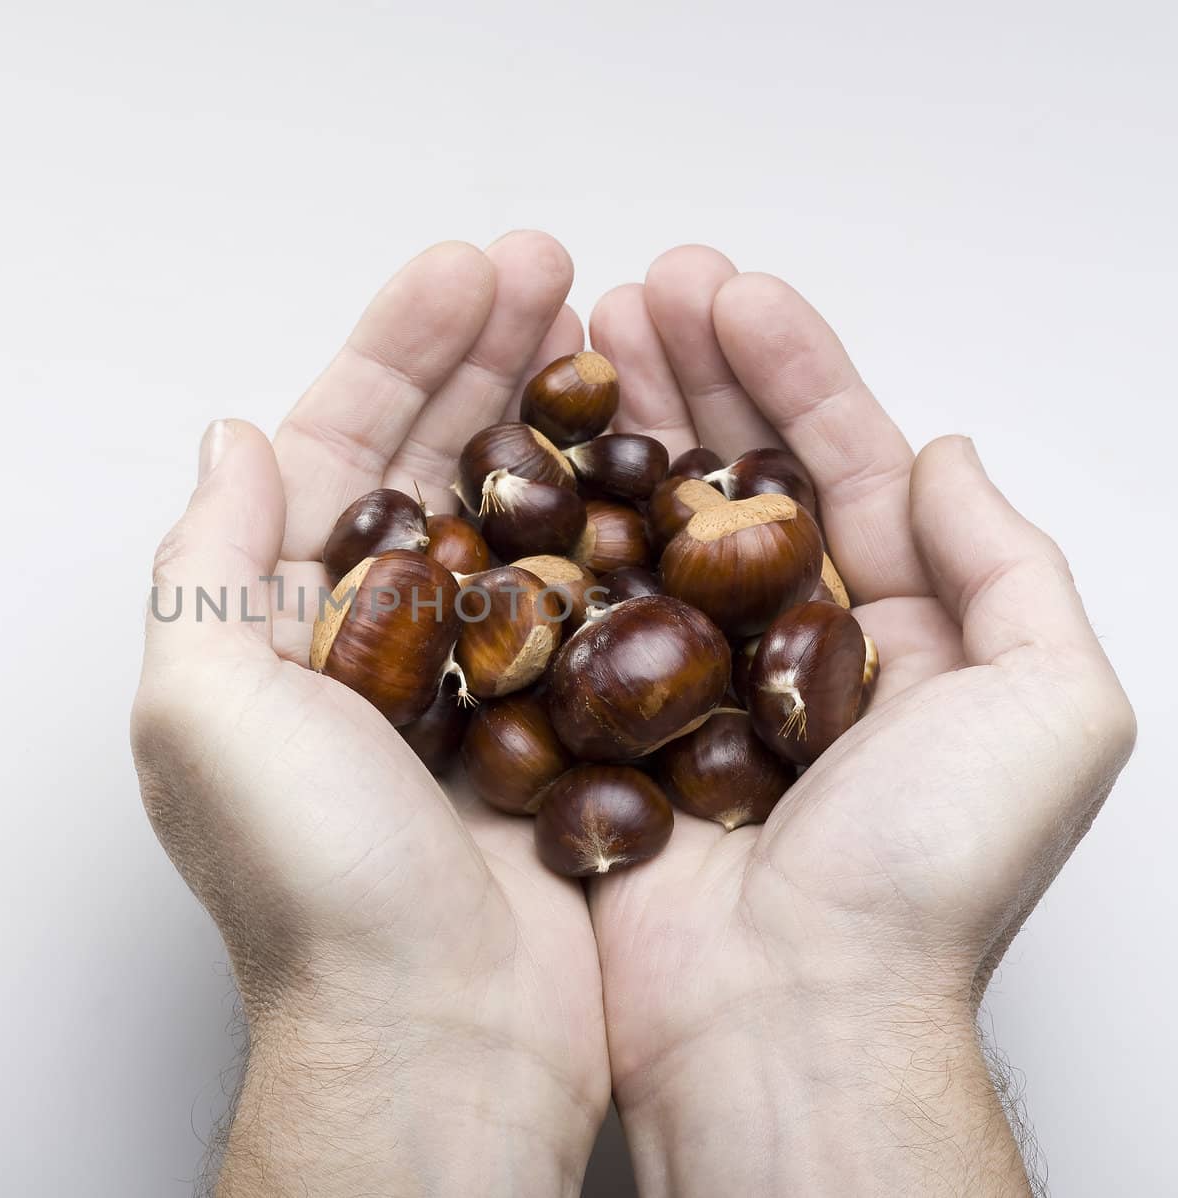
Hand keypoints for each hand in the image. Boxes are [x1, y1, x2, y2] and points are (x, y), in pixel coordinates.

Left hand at [131, 234, 608, 1196]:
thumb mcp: (207, 705)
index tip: (470, 271)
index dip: (399, 349)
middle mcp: (367, 641)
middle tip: (553, 270)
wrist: (436, 1032)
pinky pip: (580, 594)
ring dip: (553, 418)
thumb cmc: (312, 886)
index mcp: (275, 621)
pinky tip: (645, 461)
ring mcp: (465, 679)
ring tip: (605, 332)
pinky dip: (609, 520)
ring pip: (513, 511)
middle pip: (431, 460)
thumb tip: (228, 436)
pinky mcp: (548, 723)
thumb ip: (209, 561)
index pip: (336, 445)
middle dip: (484, 358)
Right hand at [585, 247, 1136, 1194]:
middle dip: (695, 373)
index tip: (733, 293)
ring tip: (580, 341)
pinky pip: (581, 606)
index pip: (841, 464)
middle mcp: (787, 647)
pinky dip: (557, 530)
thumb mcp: (1049, 708)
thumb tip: (944, 453)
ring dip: (620, 428)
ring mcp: (690, 682)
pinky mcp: (607, 724)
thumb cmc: (925, 877)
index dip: (792, 369)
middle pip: (736, 474)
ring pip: (650, 523)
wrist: (788, 1012)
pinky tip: (532, 462)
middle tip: (641, 290)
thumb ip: (1011, 567)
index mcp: (895, 633)